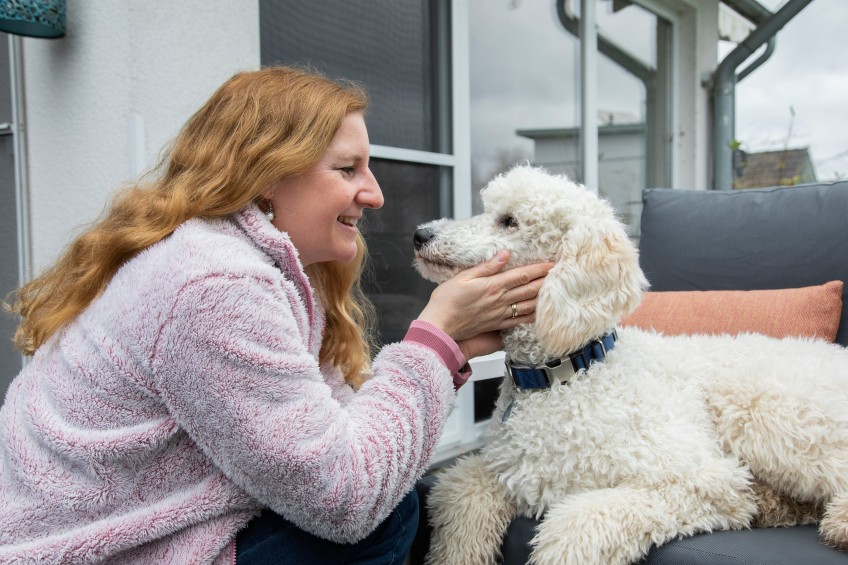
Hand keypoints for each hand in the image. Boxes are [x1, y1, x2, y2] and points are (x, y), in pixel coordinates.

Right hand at [417, 250, 553, 356]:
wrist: (440, 326)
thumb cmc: (446, 300)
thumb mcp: (463, 277)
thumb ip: (486, 267)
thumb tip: (504, 255)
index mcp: (492, 286)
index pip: (522, 275)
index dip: (539, 269)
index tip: (552, 263)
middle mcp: (499, 301)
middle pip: (529, 289)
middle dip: (546, 281)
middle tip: (561, 275)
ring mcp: (500, 314)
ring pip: (528, 305)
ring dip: (543, 298)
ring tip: (556, 292)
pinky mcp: (497, 325)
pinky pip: (520, 320)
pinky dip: (533, 316)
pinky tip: (540, 313)